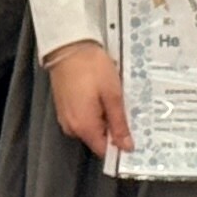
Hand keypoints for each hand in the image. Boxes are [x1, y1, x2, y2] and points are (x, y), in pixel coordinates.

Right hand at [45, 41, 130, 159]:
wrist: (69, 46)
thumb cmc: (92, 68)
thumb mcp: (113, 95)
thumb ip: (119, 124)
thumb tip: (126, 148)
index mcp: (84, 127)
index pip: (104, 150)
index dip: (120, 144)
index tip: (133, 133)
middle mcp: (71, 127)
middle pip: (97, 138)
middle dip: (112, 128)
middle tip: (125, 109)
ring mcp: (65, 117)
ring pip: (90, 127)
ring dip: (103, 117)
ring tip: (113, 99)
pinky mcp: (63, 106)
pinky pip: (82, 117)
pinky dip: (93, 110)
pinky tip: (101, 95)